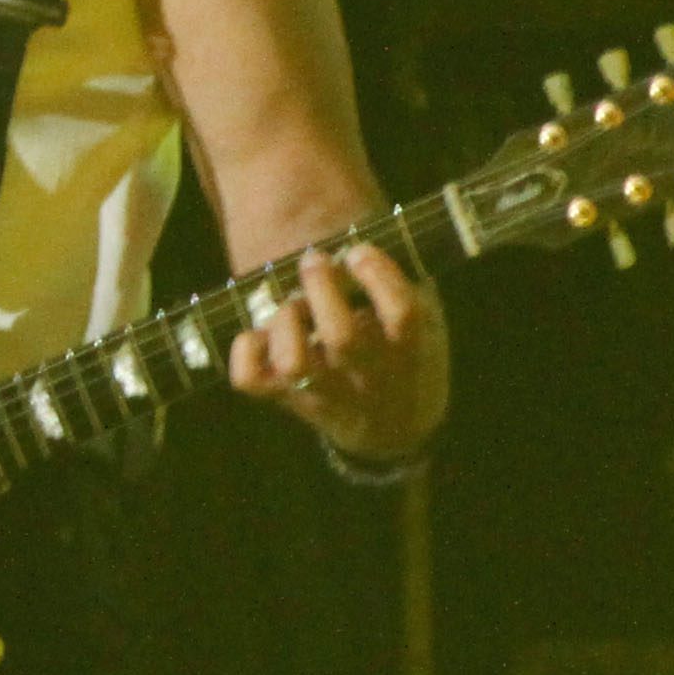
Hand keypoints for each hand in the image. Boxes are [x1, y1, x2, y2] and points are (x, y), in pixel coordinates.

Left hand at [228, 241, 448, 460]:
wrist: (397, 433)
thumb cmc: (407, 360)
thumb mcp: (429, 328)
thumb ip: (406, 288)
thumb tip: (364, 241)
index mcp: (409, 352)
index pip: (401, 314)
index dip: (377, 274)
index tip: (359, 251)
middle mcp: (366, 377)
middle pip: (341, 336)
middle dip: (321, 286)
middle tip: (314, 259)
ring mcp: (325, 392)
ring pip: (294, 362)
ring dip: (287, 321)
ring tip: (291, 305)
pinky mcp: (290, 400)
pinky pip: (252, 382)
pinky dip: (245, 352)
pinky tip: (259, 333)